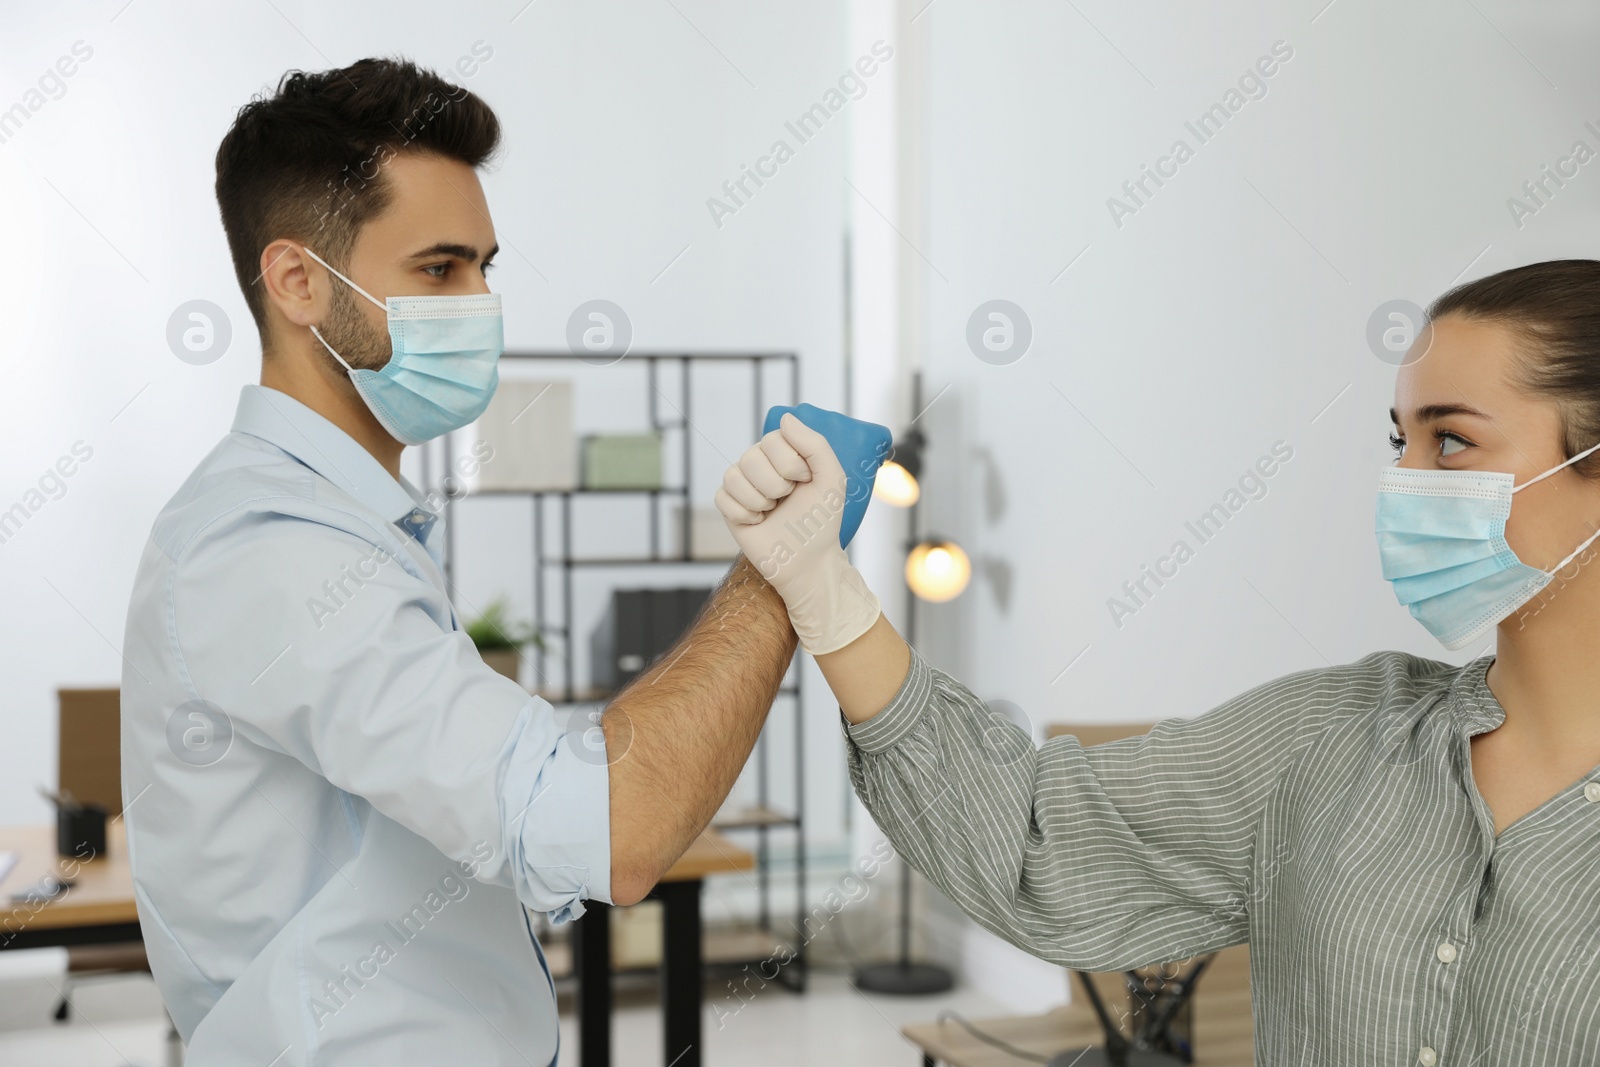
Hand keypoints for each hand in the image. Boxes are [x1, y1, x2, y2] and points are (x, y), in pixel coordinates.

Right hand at [715, 413, 881, 654]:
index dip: (792, 463)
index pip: (774, 438)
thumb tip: (786, 418)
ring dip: (760, 501)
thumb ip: (815, 444)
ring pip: (735, 476)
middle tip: (788, 500)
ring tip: (773, 511)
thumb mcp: (832, 479)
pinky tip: (758, 522)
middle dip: (777, 485)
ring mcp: (743, 484)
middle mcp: (760, 463)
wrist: (808, 561)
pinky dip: (744, 514)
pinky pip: (723, 497)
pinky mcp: (728, 506)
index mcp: (785, 452)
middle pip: (752, 456)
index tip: (805, 481)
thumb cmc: (821, 520)